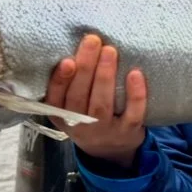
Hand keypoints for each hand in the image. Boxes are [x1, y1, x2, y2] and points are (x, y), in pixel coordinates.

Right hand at [43, 34, 146, 169]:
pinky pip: (132, 114)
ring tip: (109, 51)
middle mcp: (79, 125)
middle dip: (85, 67)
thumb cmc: (88, 115)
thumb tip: (79, 42)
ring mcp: (104, 130)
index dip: (60, 80)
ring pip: (102, 104)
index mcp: (61, 115)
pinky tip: (135, 74)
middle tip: (93, 40)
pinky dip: (135, 95)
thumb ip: (71, 81)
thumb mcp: (71, 105)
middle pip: (79, 97)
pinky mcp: (127, 132)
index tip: (67, 60)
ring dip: (105, 76)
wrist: (111, 150)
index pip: (55, 98)